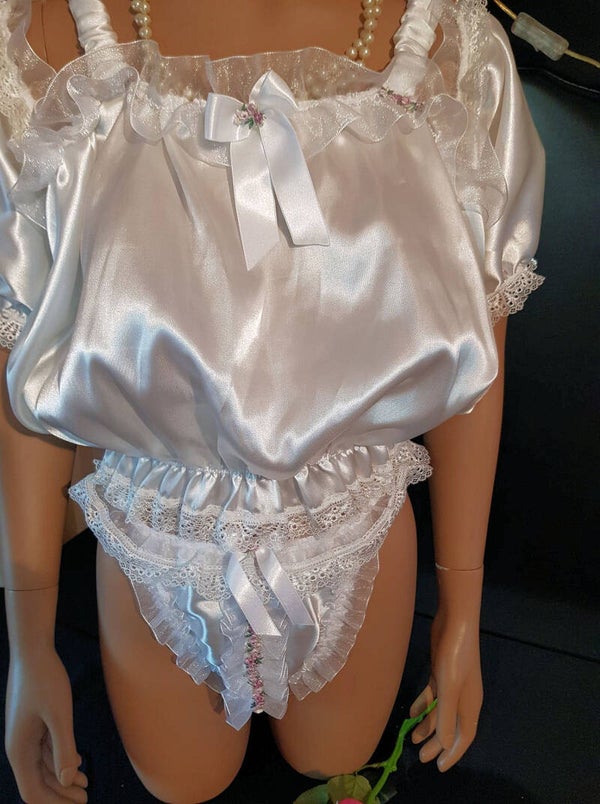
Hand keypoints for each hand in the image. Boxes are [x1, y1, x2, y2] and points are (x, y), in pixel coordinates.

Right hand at [5, 648, 87, 802]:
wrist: (33, 651)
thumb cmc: (45, 680)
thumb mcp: (59, 715)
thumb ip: (62, 748)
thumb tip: (66, 780)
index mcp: (19, 750)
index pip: (32, 791)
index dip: (54, 803)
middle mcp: (19, 747)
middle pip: (38, 782)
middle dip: (60, 793)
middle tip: (86, 797)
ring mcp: (25, 736)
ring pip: (43, 766)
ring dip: (63, 777)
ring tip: (86, 783)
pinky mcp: (33, 725)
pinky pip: (45, 750)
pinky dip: (60, 759)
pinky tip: (78, 763)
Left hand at [409, 608, 482, 771]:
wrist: (455, 624)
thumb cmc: (455, 657)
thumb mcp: (449, 689)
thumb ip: (447, 717)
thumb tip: (445, 744)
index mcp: (470, 705)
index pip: (464, 736)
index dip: (453, 753)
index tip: (439, 767)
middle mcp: (463, 698)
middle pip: (451, 727)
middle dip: (437, 742)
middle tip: (421, 757)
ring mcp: (451, 685)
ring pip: (440, 712)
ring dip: (427, 725)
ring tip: (412, 737)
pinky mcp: (441, 673)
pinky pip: (432, 696)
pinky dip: (423, 704)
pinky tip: (411, 712)